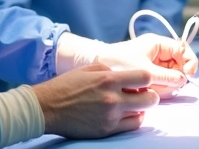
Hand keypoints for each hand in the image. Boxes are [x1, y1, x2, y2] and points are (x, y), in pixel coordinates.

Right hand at [32, 63, 159, 138]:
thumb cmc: (67, 85)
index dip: (146, 78)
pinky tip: (127, 114)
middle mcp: (112, 99)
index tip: (142, 80)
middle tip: (143, 94)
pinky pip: (132, 126)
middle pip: (150, 98)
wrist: (48, 107)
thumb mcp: (90, 68)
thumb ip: (112, 70)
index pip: (145, 77)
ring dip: (141, 108)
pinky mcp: (106, 130)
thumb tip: (128, 78)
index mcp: (108, 79)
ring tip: (132, 104)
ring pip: (142, 113)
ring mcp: (110, 116)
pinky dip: (134, 119)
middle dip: (150, 95)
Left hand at [99, 34, 191, 93]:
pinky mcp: (147, 73)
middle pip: (178, 64)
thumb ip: (166, 76)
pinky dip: (158, 87)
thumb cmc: (119, 63)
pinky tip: (148, 91)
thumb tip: (183, 80)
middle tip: (166, 87)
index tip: (187, 76)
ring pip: (170, 75)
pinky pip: (160, 81)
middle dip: (175, 77)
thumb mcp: (144, 70)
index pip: (183, 49)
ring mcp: (153, 62)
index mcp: (158, 43)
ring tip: (153, 89)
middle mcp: (157, 52)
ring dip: (166, 84)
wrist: (96, 65)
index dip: (189, 62)